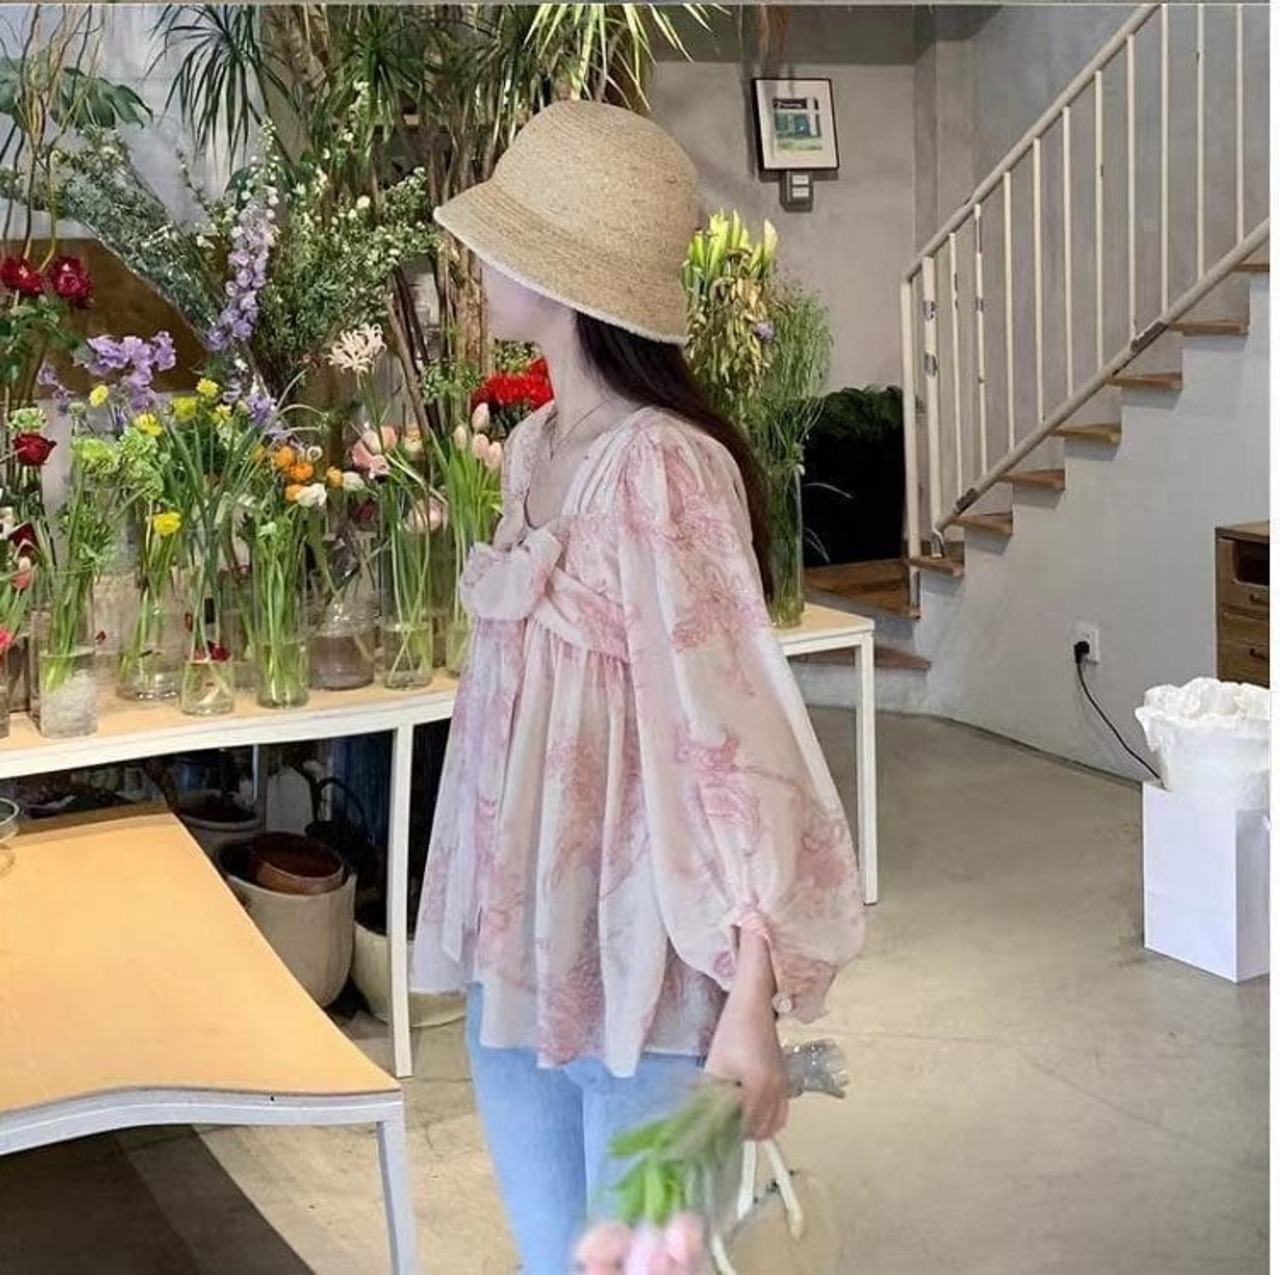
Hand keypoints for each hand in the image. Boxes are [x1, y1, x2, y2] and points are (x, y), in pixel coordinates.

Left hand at [705, 930, 788, 1140]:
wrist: (755, 1005)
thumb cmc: (733, 1029)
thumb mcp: (716, 1062)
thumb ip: (711, 1093)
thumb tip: (702, 1116)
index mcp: (758, 1086)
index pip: (745, 1126)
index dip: (728, 1132)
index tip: (713, 1132)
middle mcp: (776, 1090)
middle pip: (762, 1130)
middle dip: (742, 1132)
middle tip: (723, 1122)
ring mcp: (784, 1086)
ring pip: (775, 1124)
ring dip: (756, 1127)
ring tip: (736, 1116)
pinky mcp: (785, 1080)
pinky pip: (781, 1111)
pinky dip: (768, 1118)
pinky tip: (751, 1107)